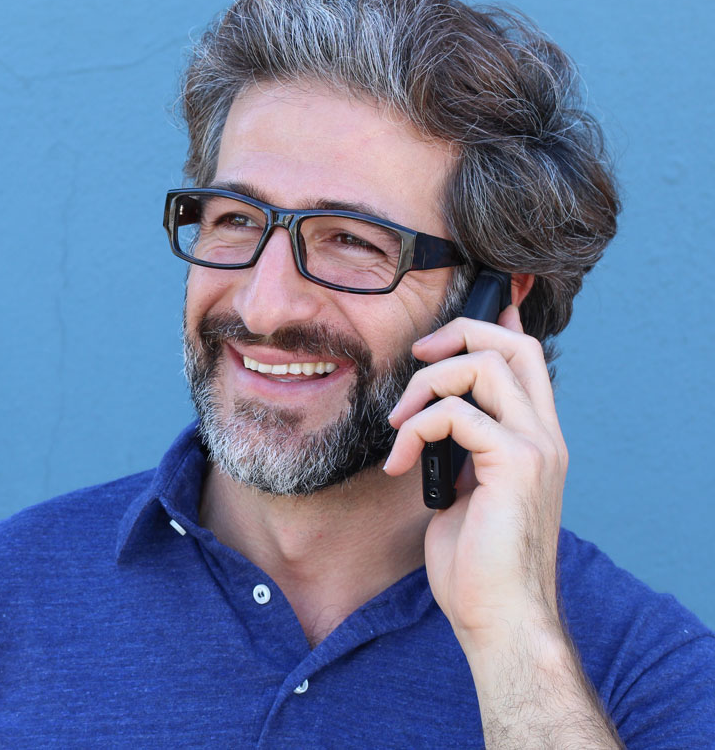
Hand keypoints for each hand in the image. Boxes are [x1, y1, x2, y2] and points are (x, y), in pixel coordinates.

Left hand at [383, 305, 567, 650]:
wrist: (500, 617)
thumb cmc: (477, 565)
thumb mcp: (466, 493)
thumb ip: (461, 452)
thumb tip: (434, 419)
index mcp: (536, 440)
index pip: (527, 360)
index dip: (492, 327)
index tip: (446, 329)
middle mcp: (545, 437)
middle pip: (512, 346)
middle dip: (458, 335)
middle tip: (416, 359)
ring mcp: (536, 448)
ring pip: (484, 366)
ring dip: (426, 385)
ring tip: (398, 425)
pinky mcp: (515, 464)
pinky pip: (456, 413)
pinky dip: (416, 429)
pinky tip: (400, 464)